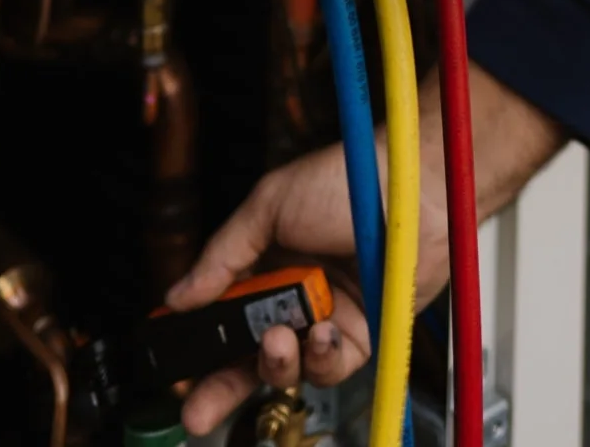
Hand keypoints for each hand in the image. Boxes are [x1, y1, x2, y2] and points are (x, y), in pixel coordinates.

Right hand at [171, 65, 566, 434]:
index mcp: (265, 262)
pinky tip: (322, 335)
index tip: (176, 371)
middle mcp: (293, 296)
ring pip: (286, 367)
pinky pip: (330, 367)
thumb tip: (177, 297)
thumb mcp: (271, 205)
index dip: (200, 344)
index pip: (223, 314)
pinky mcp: (361, 335)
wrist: (413, 187)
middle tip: (195, 409)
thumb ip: (224, 255)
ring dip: (274, 363)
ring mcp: (326, 317)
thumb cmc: (347, 179)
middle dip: (219, 388)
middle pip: (247, 354)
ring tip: (277, 341)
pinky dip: (320, 359)